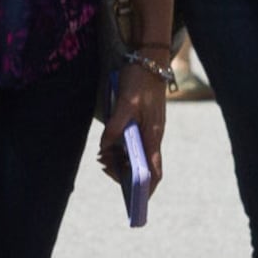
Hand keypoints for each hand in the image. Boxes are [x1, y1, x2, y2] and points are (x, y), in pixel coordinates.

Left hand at [101, 58, 168, 191]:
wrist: (148, 59)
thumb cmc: (140, 80)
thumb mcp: (125, 102)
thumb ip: (115, 126)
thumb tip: (105, 147)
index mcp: (153, 135)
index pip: (155, 171)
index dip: (147, 188)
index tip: (134, 198)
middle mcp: (152, 135)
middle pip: (142, 166)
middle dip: (124, 172)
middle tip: (104, 165)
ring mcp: (147, 130)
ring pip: (135, 155)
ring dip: (119, 160)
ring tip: (102, 157)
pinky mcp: (140, 123)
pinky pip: (131, 144)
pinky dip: (119, 149)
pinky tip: (107, 147)